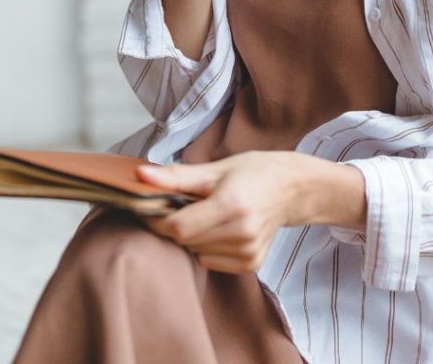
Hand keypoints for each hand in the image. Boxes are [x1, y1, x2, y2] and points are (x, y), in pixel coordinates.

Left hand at [134, 151, 308, 272]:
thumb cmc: (253, 172)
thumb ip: (177, 176)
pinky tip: (218, 228)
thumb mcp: (216, 168)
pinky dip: (205, 247)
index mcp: (231, 204)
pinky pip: (210, 261)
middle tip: (176, 205)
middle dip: (172, 224)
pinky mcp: (251, 264)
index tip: (145, 208)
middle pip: (185, 240)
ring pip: (195, 253)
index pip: (179, 226)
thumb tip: (140, 175)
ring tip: (204, 214)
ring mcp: (247, 253)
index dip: (155, 220)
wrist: (292, 188)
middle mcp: (241, 233)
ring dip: (190, 236)